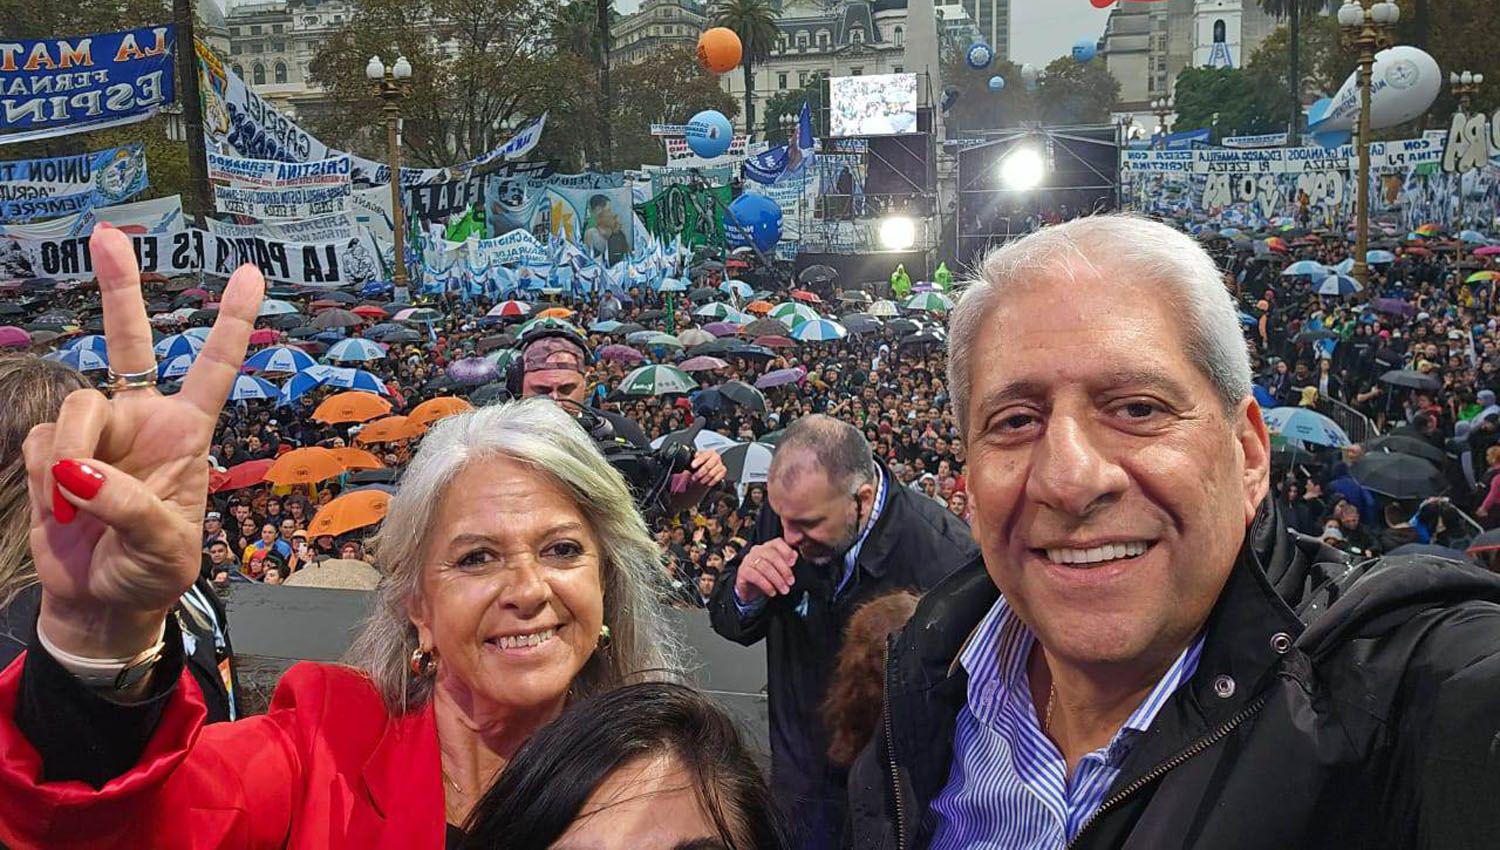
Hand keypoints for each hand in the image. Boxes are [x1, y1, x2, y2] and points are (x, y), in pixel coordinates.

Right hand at [25, 226, 263, 657]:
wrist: (104, 602)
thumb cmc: (153, 572)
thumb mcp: (164, 547)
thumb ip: (129, 506)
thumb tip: (77, 470)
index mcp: (187, 432)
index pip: (214, 367)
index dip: (232, 321)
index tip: (250, 272)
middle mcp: (141, 420)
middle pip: (128, 340)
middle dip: (119, 287)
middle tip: (107, 235)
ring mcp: (95, 433)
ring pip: (73, 407)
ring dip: (70, 454)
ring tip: (77, 506)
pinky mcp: (50, 451)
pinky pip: (38, 444)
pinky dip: (44, 479)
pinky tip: (60, 509)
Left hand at [688, 449, 726, 489]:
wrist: (712, 464)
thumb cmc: (704, 461)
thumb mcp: (699, 457)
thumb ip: (695, 457)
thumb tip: (692, 458)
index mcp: (709, 452)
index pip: (703, 456)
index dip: (697, 461)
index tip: (692, 466)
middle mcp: (716, 457)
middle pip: (707, 466)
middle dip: (699, 473)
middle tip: (694, 477)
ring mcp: (720, 464)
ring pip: (711, 473)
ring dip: (704, 479)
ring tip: (700, 481)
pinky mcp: (723, 471)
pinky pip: (717, 478)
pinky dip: (711, 482)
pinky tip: (707, 483)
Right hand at [734, 538, 797, 604]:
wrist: (749, 589)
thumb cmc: (766, 576)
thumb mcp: (778, 569)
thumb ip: (786, 561)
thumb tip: (794, 555)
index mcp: (767, 547)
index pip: (777, 542)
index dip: (786, 551)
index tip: (793, 563)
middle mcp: (756, 551)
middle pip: (772, 555)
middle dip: (784, 570)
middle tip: (791, 582)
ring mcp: (748, 560)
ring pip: (764, 566)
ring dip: (777, 580)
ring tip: (784, 590)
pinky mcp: (742, 571)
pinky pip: (755, 576)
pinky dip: (766, 585)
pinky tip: (772, 592)